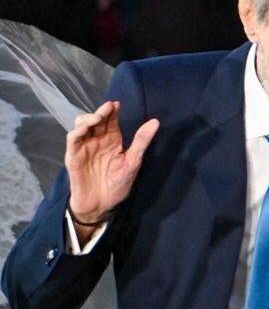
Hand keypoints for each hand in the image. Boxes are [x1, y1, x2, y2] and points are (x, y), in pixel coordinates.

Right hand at [66, 100, 159, 221]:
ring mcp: (84, 146)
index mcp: (112, 140)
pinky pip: (72, 139)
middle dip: (102, 112)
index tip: (117, 104)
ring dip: (88, 119)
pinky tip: (84, 128)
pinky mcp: (73, 155)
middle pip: (96, 119)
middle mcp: (97, 140)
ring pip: (82, 125)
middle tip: (109, 107)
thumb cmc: (117, 184)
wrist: (102, 204)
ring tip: (98, 117)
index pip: (111, 121)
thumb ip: (141, 141)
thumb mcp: (133, 161)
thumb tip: (155, 121)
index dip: (112, 111)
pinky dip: (76, 132)